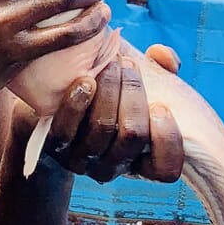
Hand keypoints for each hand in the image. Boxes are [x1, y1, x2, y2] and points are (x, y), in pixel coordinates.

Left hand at [43, 44, 185, 183]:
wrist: (57, 108)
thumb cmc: (112, 96)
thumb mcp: (140, 86)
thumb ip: (161, 68)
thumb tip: (162, 55)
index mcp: (141, 162)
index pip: (165, 169)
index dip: (167, 139)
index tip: (161, 106)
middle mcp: (113, 167)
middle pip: (132, 135)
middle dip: (134, 94)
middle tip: (129, 65)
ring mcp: (83, 161)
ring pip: (103, 127)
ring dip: (109, 90)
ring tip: (110, 64)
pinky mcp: (56, 148)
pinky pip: (66, 130)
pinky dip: (77, 104)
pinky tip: (85, 81)